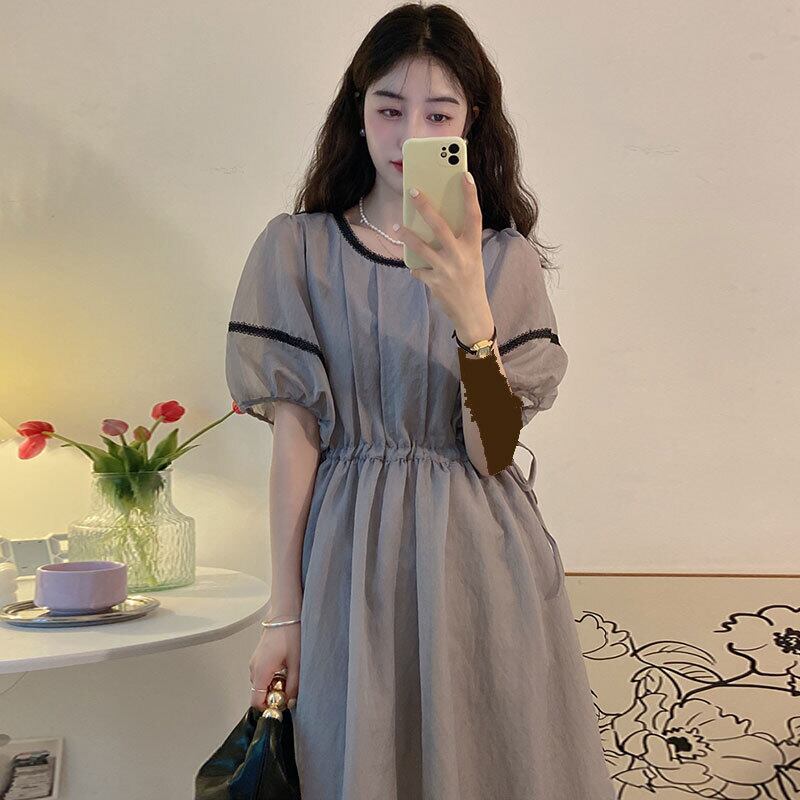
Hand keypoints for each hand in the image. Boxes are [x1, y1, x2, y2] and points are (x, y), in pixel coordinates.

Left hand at [395, 173, 488, 327]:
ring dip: (407, 235)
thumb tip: (434, 221)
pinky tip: (416, 268)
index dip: (470, 195)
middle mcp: (461, 256)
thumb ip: (459, 241)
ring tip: (397, 226)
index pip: (473, 216)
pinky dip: (416, 268)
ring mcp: (447, 270)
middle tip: (413, 191)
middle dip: (425, 207)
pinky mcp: (435, 283)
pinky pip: (418, 270)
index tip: (464, 175)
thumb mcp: (471, 258)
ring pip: (422, 247)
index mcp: (473, 246)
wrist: (472, 312)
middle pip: (440, 226)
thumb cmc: (470, 279)